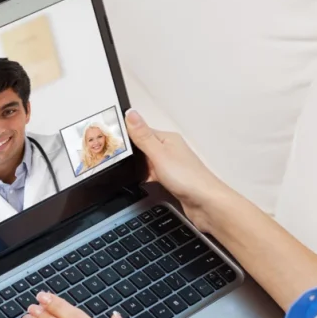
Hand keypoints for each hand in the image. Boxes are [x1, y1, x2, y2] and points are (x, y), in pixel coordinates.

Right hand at [125, 109, 227, 232]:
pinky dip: (145, 178)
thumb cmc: (188, 178)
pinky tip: (141, 182)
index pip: (141, 131)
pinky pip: (152, 175)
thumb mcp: (159, 154)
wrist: (205, 203)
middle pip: (143, 147)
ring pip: (147, 162)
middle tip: (114, 158)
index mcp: (167, 139)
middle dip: (131, 153)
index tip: (111, 140)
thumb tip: (131, 113)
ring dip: (138, 167)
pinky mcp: (171, 180)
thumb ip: (143, 136)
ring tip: (126, 171)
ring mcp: (170, 165)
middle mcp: (170, 150)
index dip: (126, 135)